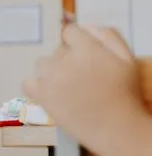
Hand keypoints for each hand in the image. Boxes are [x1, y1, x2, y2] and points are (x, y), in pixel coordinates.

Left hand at [22, 25, 142, 146]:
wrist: (118, 129)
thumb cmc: (125, 95)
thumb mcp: (127, 59)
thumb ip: (109, 36)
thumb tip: (87, 26)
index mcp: (87, 48)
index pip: (69, 32)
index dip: (77, 43)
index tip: (84, 56)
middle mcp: (66, 60)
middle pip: (57, 50)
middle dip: (68, 60)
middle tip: (84, 77)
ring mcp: (52, 79)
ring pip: (43, 64)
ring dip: (53, 72)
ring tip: (71, 88)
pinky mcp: (43, 97)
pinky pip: (27, 83)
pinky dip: (37, 87)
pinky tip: (51, 93)